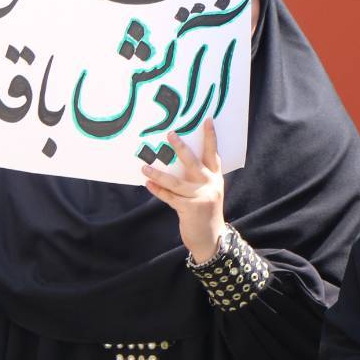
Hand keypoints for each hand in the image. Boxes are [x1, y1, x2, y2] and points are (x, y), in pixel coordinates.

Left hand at [141, 119, 227, 262]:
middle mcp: (210, 184)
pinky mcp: (190, 209)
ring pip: (175, 181)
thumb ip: (198, 178)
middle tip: (170, 134)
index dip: (211, 137)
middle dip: (181, 148)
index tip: (207, 120)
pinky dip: (158, 190)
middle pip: (193, 162)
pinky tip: (147, 184)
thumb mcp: (208, 192)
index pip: (213, 154)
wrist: (211, 239)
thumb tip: (175, 161)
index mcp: (215, 178)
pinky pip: (169, 197)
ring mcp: (200, 197)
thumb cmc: (205, 211)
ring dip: (158, 173)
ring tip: (144, 166)